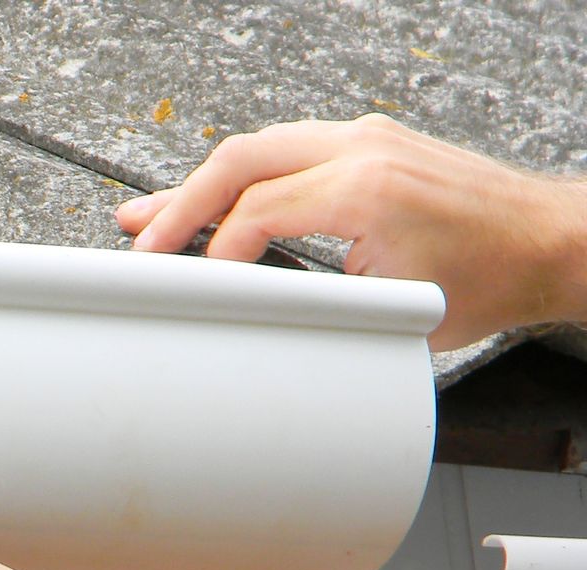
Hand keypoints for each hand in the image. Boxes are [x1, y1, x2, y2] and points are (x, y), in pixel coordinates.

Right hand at [115, 114, 586, 349]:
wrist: (548, 243)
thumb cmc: (489, 279)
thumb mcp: (392, 311)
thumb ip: (313, 306)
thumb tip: (247, 316)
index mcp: (364, 187)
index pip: (255, 211)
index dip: (211, 254)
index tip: (188, 289)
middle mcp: (362, 148)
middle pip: (241, 160)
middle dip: (179, 204)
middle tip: (137, 240)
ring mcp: (366, 139)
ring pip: (258, 149)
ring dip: (202, 185)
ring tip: (147, 216)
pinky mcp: (370, 145)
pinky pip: (286, 151)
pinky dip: (241, 177)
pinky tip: (210, 198)